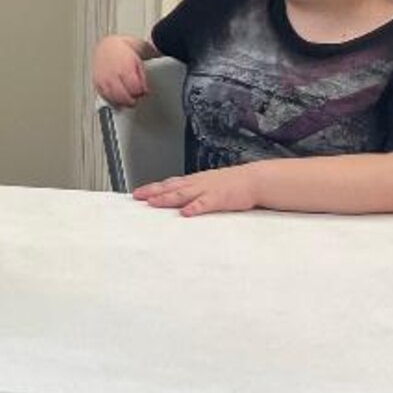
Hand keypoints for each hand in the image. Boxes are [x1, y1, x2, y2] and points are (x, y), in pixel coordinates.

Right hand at [92, 35, 150, 106]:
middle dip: (131, 100)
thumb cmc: (124, 54)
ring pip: (113, 98)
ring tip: (127, 100)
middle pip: (124, 96)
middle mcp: (112, 74)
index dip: (140, 93)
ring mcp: (103, 79)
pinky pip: (104, 96)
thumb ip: (142, 79)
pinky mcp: (96, 83)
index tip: (142, 92)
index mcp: (125, 68)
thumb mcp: (138, 64)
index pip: (135, 89)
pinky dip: (112, 100)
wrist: (108, 47)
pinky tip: (117, 99)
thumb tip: (144, 92)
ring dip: (122, 102)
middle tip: (135, 99)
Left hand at [133, 166, 261, 216]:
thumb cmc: (233, 185)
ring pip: (183, 194)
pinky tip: (185, 213)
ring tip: (153, 203)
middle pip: (171, 187)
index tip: (138, 192)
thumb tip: (181, 203)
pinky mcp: (220, 198)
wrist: (254, 180)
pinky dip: (195, 207)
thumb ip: (195, 193)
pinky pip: (205, 203)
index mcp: (195, 181)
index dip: (153, 188)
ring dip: (167, 198)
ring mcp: (207, 190)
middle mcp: (197, 183)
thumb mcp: (209, 186)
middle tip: (137, 196)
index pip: (169, 183)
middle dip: (153, 192)